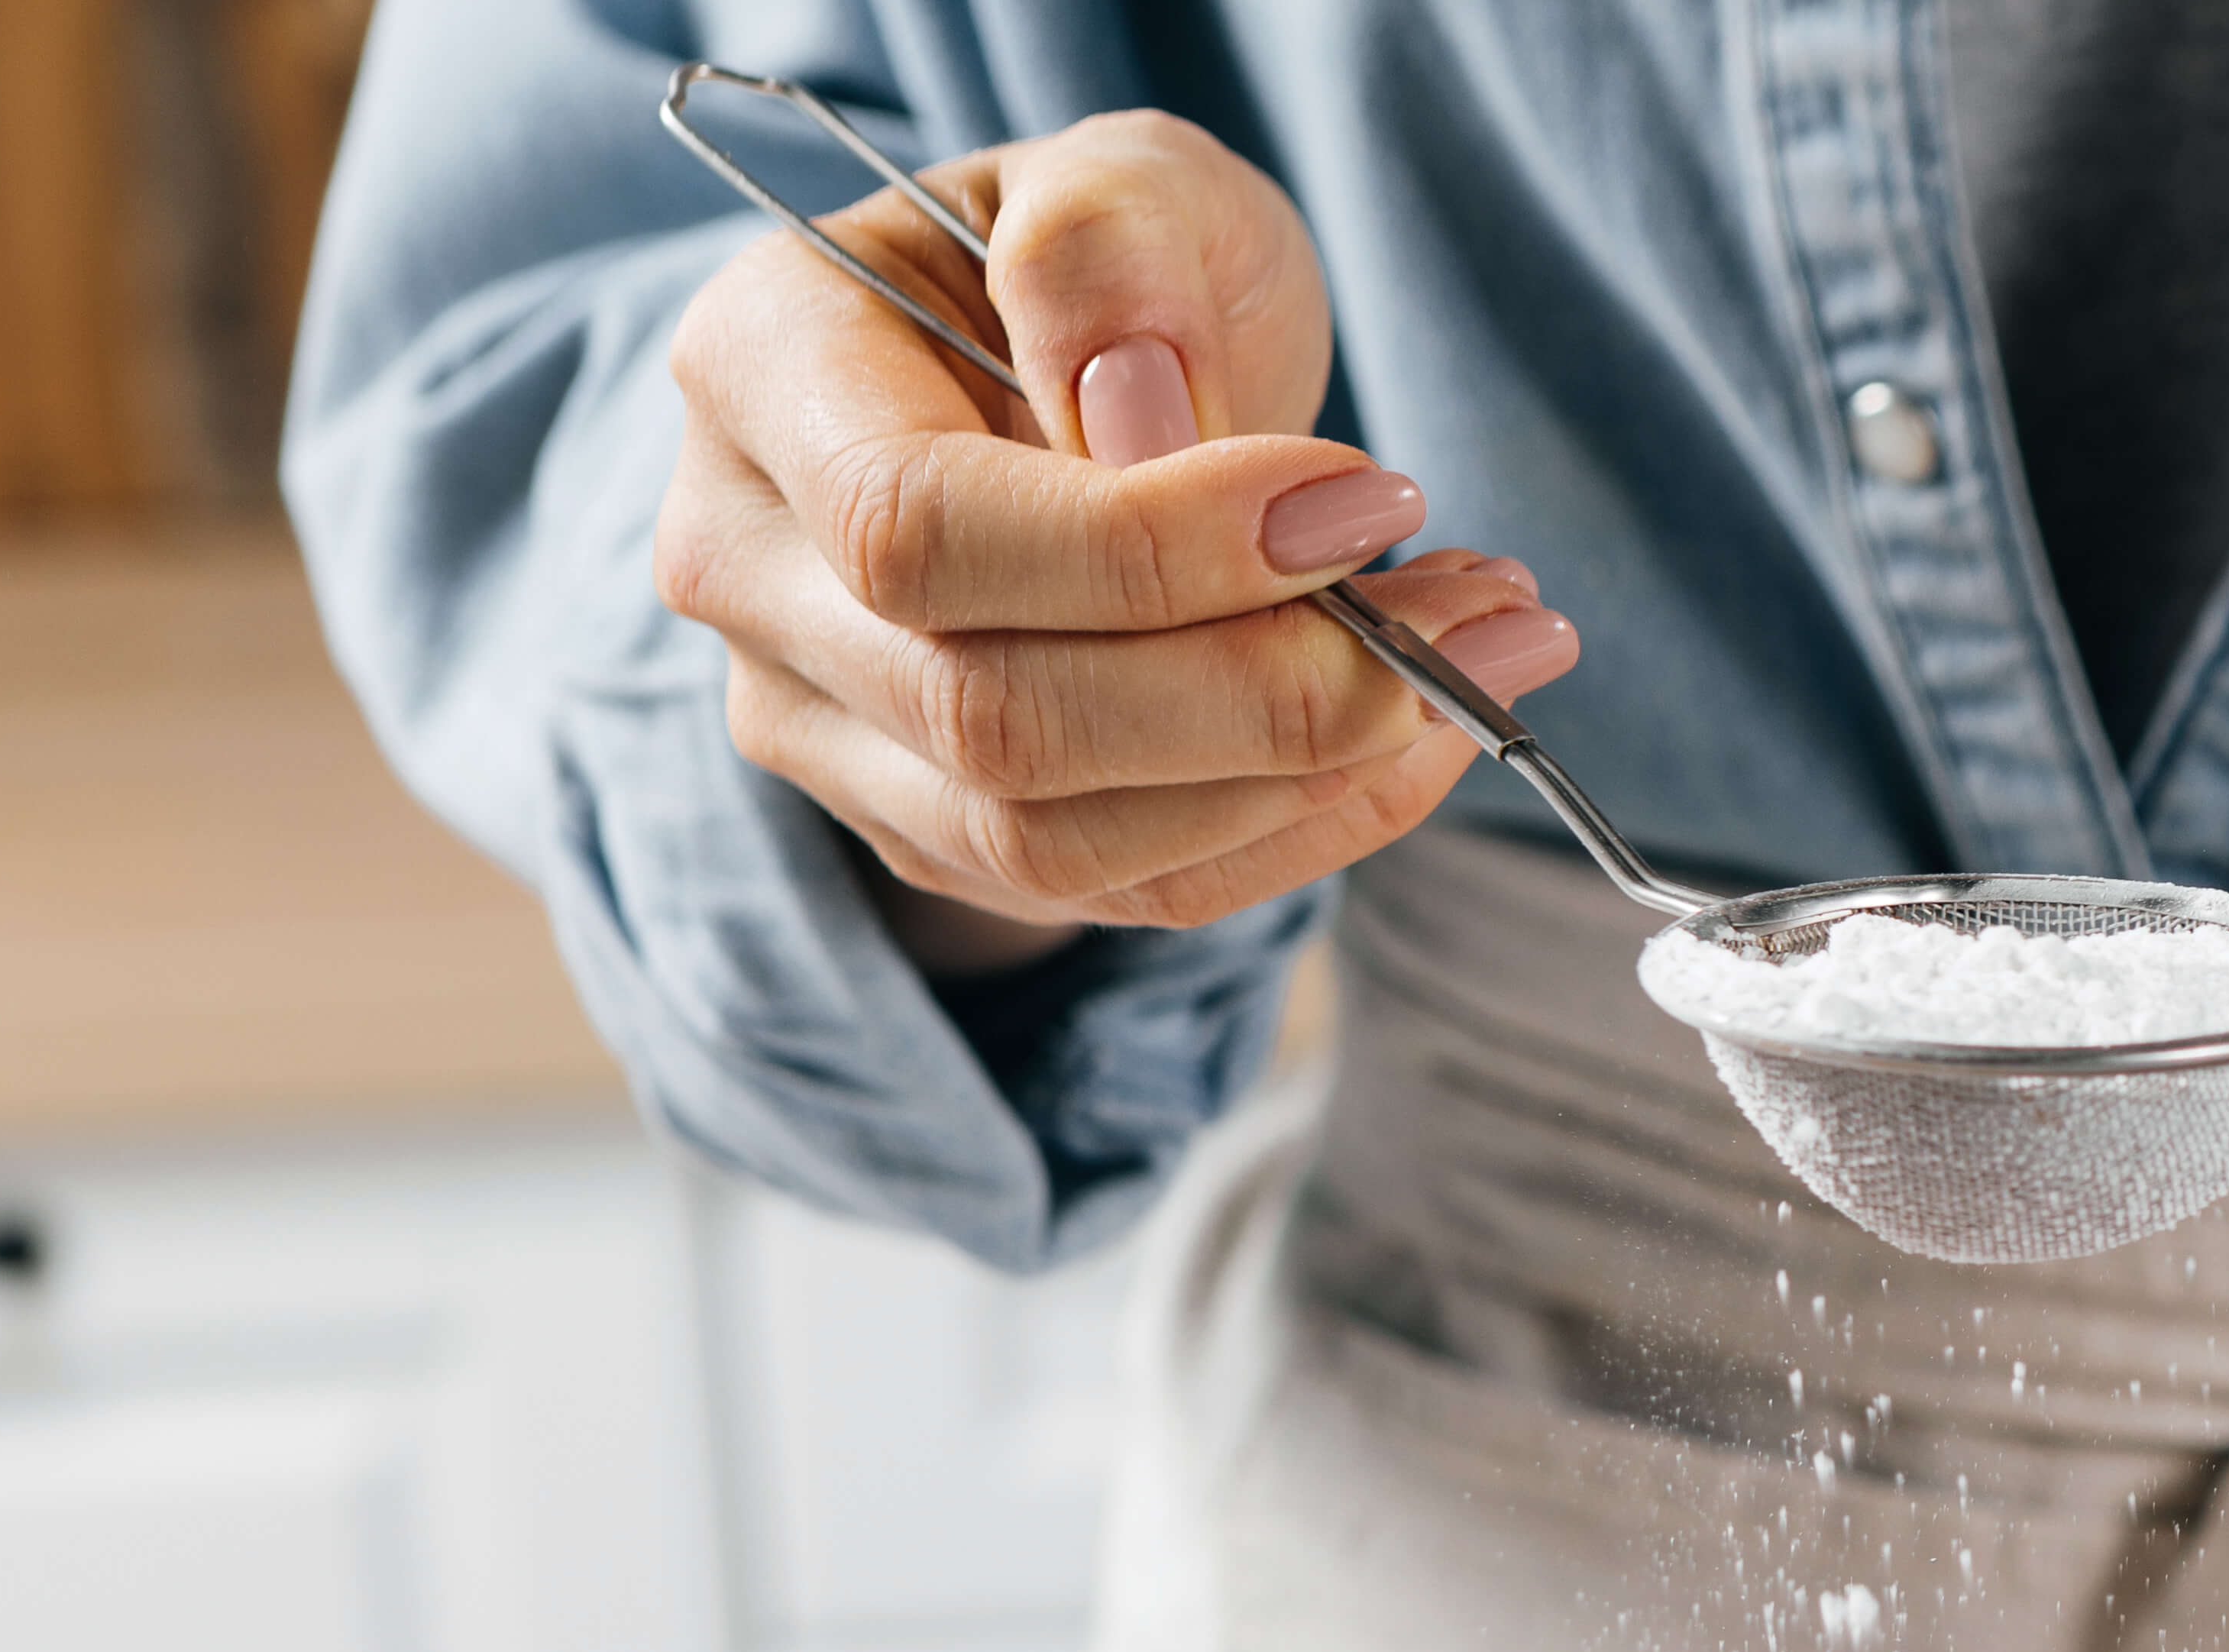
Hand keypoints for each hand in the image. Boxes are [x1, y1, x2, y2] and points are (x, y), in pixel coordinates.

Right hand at [654, 109, 1581, 971]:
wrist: (1087, 376)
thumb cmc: (1108, 269)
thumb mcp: (1127, 185)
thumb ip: (1115, 258)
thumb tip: (1147, 426)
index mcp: (759, 373)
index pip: (917, 527)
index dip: (1150, 548)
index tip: (1367, 503)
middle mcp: (748, 575)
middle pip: (992, 717)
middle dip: (1267, 689)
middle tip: (1474, 614)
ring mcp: (824, 729)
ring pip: (1057, 840)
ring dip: (1308, 776)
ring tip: (1480, 660)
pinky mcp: (937, 836)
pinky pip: (1131, 889)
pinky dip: (1305, 827)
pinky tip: (1419, 736)